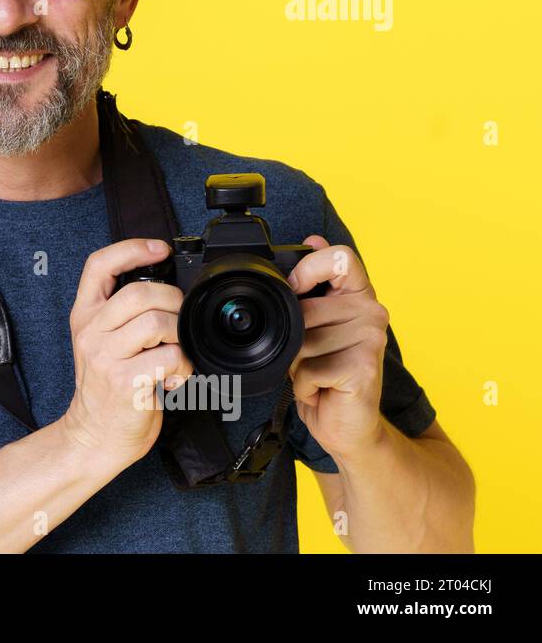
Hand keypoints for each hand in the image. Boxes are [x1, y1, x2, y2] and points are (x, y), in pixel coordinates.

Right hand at [60, 238, 193, 472]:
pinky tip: (174, 378)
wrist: (93, 436)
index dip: (132, 248)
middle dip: (173, 301)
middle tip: (178, 319)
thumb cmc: (106, 389)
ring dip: (179, 335)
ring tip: (175, 352)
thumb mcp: (101, 342)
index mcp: (85, 316)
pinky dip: (184, 367)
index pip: (99, 265)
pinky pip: (170, 357)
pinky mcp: (126, 383)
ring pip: (157, 323)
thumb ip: (120, 314)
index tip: (159, 249)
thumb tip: (166, 288)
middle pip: (139, 292)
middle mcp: (91, 332)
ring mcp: (106, 357)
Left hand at [286, 235, 389, 458]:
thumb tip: (312, 240)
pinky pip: (307, 368)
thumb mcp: (313, 327)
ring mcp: (372, 338)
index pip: (339, 256)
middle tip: (313, 357)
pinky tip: (324, 389)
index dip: (308, 269)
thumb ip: (311, 288)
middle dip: (293, 339)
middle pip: (305, 308)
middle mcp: (372, 312)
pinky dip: (304, 385)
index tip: (294, 289)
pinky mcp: (364, 366)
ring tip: (320, 373)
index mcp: (358, 296)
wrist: (347, 426)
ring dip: (297, 365)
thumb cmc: (326, 374)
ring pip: (301, 341)